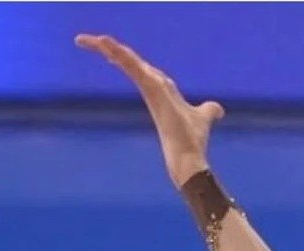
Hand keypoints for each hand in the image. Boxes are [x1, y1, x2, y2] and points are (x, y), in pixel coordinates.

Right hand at [75, 34, 224, 187]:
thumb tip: (217, 110)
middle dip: (112, 51)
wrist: (189, 159)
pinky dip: (122, 57)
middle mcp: (154, 90)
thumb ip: (208, 111)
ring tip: (86, 39)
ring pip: (129, 64)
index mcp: (162, 91)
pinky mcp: (153, 94)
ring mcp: (152, 91)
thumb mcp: (203, 117)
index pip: (143, 69)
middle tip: (88, 40)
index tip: (112, 51)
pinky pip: (135, 70)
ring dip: (111, 50)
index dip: (129, 59)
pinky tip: (107, 45)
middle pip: (131, 64)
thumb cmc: (192, 141)